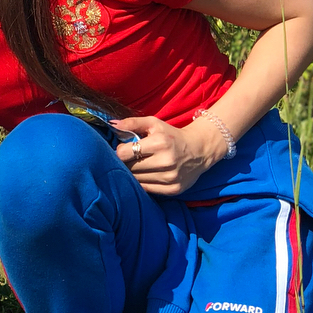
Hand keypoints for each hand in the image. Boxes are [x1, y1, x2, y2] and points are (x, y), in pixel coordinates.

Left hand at [110, 115, 226, 194]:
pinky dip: (143, 182)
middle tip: (129, 158)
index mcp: (160, 143)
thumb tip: (112, 124)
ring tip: (138, 166)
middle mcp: (166, 161)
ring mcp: (170, 177)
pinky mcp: (173, 189)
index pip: (125, 153)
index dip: (120, 151)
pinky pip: (147, 189)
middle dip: (125, 163)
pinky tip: (146, 174)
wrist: (200, 150)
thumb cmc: (172, 135)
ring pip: (137, 180)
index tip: (123, 149)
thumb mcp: (154, 123)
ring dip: (133, 174)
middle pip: (130, 168)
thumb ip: (132, 123)